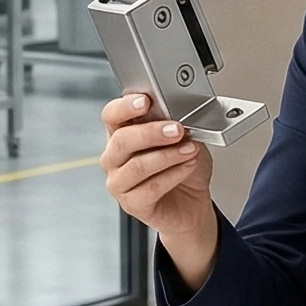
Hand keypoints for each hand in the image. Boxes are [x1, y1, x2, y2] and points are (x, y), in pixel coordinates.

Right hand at [100, 93, 216, 286]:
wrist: (193, 202)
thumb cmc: (183, 167)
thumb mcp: (183, 138)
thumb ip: (172, 124)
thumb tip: (174, 114)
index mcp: (121, 133)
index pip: (111, 115)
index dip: (125, 107)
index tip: (146, 101)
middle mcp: (115, 157)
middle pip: (121, 141)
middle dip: (152, 133)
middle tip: (177, 129)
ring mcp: (119, 182)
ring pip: (137, 166)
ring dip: (168, 155)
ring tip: (190, 150)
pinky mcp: (131, 204)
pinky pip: (151, 188)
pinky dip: (174, 174)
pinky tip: (187, 167)